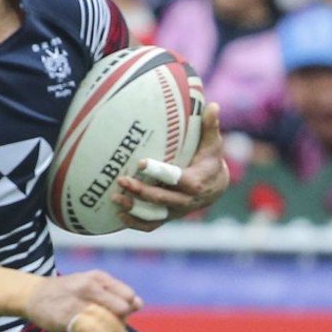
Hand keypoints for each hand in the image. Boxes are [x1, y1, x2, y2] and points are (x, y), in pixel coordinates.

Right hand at [27, 269, 142, 331]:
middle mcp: (90, 287)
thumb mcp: (90, 283)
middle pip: (120, 310)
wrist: (34, 295)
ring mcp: (79, 303)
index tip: (121, 317)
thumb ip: (114, 293)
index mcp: (98, 278)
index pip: (127, 296)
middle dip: (122, 324)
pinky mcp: (69, 320)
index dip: (128, 309)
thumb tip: (139, 304)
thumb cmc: (67, 291)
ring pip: (109, 322)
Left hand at [113, 102, 228, 230]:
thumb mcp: (213, 144)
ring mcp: (176, 211)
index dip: (159, 172)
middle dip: (140, 191)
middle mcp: (186, 200)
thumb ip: (210, 127)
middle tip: (121, 180)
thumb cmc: (210, 160)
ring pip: (154, 215)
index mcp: (196, 182)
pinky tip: (119, 214)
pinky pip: (151, 225)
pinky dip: (135, 223)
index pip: (176, 179)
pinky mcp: (169, 217)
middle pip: (161, 199)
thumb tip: (213, 105)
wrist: (215, 187)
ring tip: (115, 197)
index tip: (141, 163)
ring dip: (133, 209)